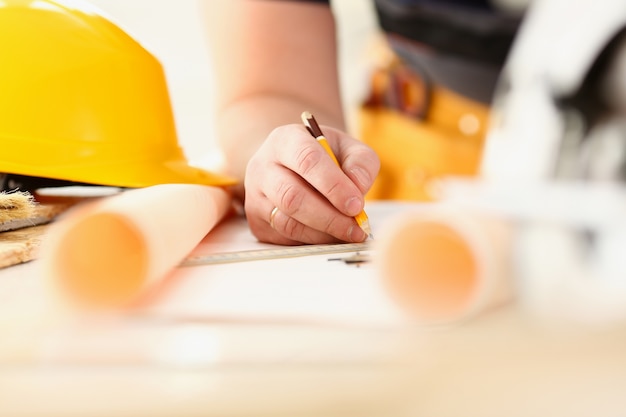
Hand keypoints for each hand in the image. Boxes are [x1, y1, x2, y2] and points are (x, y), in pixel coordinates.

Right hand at [244, 123, 379, 244]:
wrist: (290, 166)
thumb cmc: (322, 156)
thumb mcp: (346, 148)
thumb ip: (360, 162)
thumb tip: (359, 187)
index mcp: (285, 140)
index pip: (307, 160)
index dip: (333, 185)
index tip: (356, 205)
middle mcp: (262, 167)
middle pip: (292, 197)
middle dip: (329, 217)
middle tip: (356, 228)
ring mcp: (255, 196)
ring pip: (287, 222)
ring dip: (323, 233)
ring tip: (348, 233)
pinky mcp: (257, 222)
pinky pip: (285, 238)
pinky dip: (313, 241)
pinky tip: (331, 235)